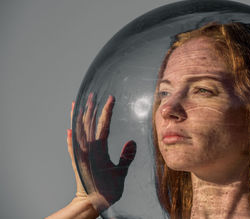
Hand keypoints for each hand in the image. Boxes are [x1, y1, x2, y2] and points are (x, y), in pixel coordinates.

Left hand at [73, 93, 135, 211]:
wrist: (90, 202)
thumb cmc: (107, 190)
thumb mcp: (121, 173)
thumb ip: (126, 157)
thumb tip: (132, 142)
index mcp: (99, 149)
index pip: (104, 124)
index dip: (107, 110)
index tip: (111, 98)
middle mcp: (87, 148)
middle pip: (88, 123)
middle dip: (90, 108)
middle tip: (92, 95)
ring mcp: (80, 153)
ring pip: (78, 131)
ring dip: (78, 117)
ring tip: (77, 104)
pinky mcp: (76, 160)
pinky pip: (71, 144)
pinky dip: (70, 136)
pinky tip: (69, 129)